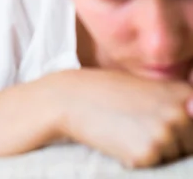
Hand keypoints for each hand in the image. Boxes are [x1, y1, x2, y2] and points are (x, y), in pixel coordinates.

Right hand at [53, 69, 192, 167]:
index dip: (184, 131)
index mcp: (185, 94)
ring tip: (130, 130)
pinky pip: (153, 166)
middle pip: (191, 146)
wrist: (75, 96)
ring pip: (174, 159)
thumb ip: (179, 106)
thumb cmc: (112, 92)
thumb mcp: (151, 90)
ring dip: (156, 153)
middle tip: (141, 125)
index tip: (164, 125)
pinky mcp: (147, 154)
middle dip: (173, 144)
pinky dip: (138, 158)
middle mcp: (181, 113)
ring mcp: (165, 134)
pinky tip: (122, 140)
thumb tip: (192, 120)